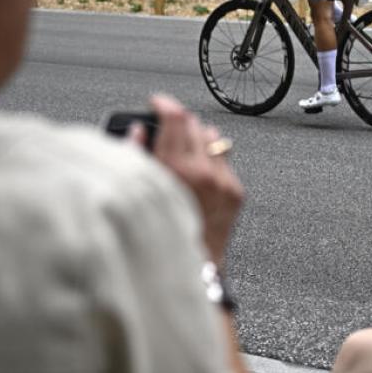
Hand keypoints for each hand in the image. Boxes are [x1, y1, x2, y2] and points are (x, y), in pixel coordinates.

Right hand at [140, 94, 242, 264]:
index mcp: (177, 169)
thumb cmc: (160, 238)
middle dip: (178, 122)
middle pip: (194, 123)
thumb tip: (139, 132)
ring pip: (212, 138)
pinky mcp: (235, 192)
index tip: (156, 102)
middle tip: (165, 128)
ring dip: (196, 138)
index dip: (164, 104)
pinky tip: (197, 173)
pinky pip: (224, 161)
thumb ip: (136, 156)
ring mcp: (223, 181)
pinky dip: (210, 160)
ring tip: (182, 151)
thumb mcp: (139, 193)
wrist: (190, 270)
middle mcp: (204, 171)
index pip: (176, 117)